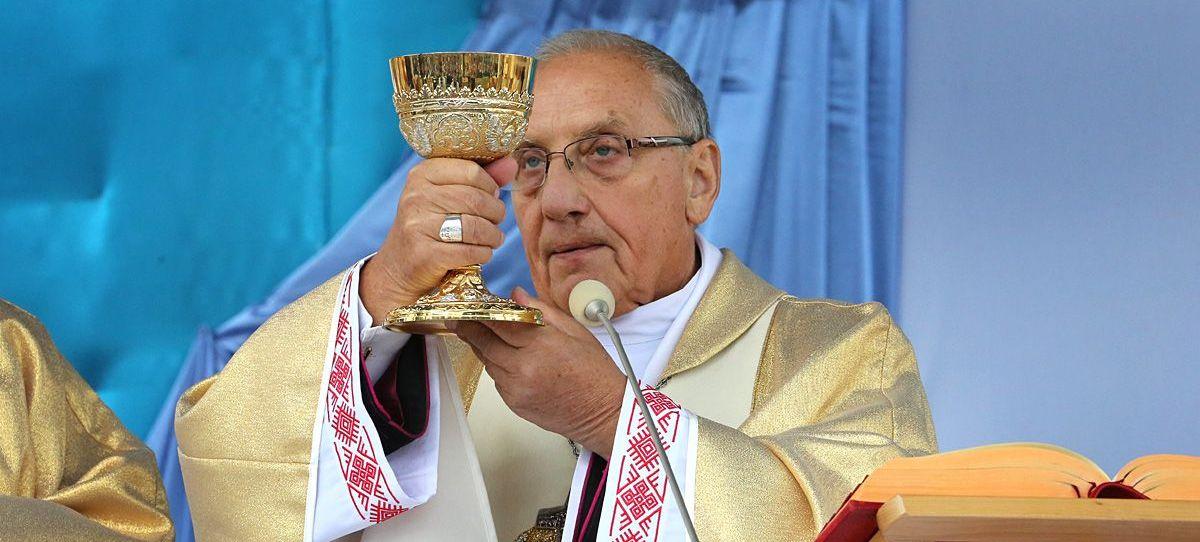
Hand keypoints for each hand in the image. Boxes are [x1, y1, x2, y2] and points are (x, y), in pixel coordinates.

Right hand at [360, 158, 517, 323]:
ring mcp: (417, 225)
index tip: (493, 195)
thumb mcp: (448, 195)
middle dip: (495, 212)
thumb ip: (481, 178)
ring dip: (493, 235)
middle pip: (475, 199)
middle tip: (497, 219)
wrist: (400, 265)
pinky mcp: (424, 254)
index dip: (490, 185)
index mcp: (422, 174)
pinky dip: (484, 253)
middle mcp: (416, 197)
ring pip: (474, 226)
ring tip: (494, 238)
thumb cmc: (431, 224)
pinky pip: (469, 251)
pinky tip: (483, 252)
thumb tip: (511, 163)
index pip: (471, 170)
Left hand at [450, 287, 626, 458]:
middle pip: (484, 343)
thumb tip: (516, 295)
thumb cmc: (595, 372)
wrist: (603, 413)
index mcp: (541, 346)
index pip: (499, 323)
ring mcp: (516, 389)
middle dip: (469, 328)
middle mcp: (523, 368)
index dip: (481, 311)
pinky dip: (495, 366)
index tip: (472, 303)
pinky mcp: (514, 404)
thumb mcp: (575, 331)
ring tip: (478, 333)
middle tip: (459, 317)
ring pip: (487, 362)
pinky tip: (502, 357)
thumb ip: (542, 311)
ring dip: (481, 347)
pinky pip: (496, 379)